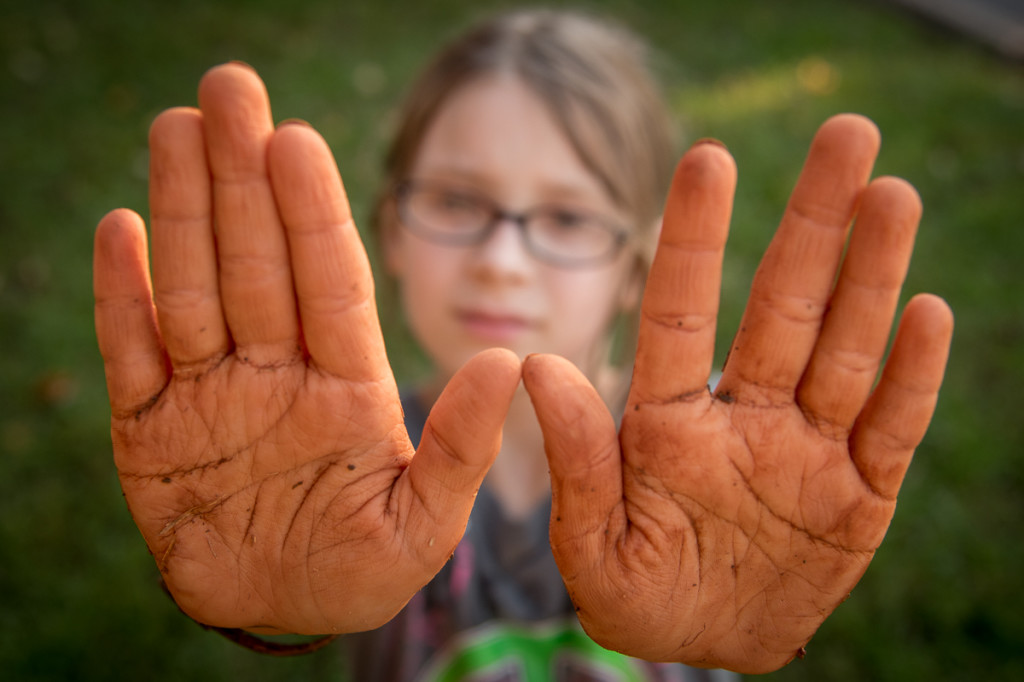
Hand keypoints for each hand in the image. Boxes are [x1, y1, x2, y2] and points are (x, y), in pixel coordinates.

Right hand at [93, 63, 519, 634]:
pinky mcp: (151, 428)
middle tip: (231, 89)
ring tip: (177, 129)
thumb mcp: (424, 524)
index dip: (312, 212)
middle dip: (244, 178)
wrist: (282, 610)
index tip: (299, 142)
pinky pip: (134, 352)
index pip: (329, 281)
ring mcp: (212, 392)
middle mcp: (278, 370)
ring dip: (185, 210)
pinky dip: (125, 298)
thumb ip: (462, 448)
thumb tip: (507, 361)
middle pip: (258, 261)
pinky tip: (123, 231)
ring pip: (195, 287)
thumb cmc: (361, 570)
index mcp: (348, 385)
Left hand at [522, 115, 952, 672]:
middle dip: (814, 225)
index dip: (695, 239)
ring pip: (845, 350)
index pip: (681, 313)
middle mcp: (743, 417)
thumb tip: (533, 366)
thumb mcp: (592, 541)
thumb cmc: (637, 594)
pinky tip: (926, 313)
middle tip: (848, 134)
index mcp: (669, 420)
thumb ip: (574, 458)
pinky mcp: (859, 496)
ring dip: (871, 275)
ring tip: (890, 195)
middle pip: (783, 307)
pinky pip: (891, 428)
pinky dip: (911, 376)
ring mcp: (806, 451)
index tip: (707, 158)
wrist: (706, 646)